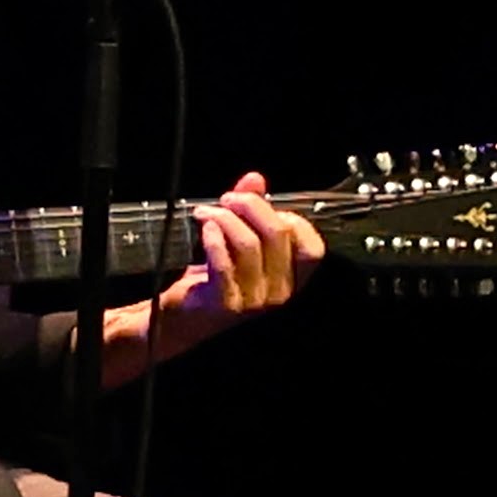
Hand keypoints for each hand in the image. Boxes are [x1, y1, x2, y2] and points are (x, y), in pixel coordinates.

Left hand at [154, 171, 324, 341]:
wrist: (184, 318)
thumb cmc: (215, 279)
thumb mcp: (238, 240)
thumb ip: (251, 210)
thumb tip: (254, 178)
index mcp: (291, 279)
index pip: (312, 249)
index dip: (292, 219)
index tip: (266, 206)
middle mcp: (279, 293)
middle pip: (277, 235)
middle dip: (251, 206)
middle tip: (227, 199)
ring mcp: (254, 300)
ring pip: (248, 244)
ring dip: (225, 218)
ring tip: (206, 211)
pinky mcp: (225, 303)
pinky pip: (224, 264)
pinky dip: (213, 239)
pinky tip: (204, 227)